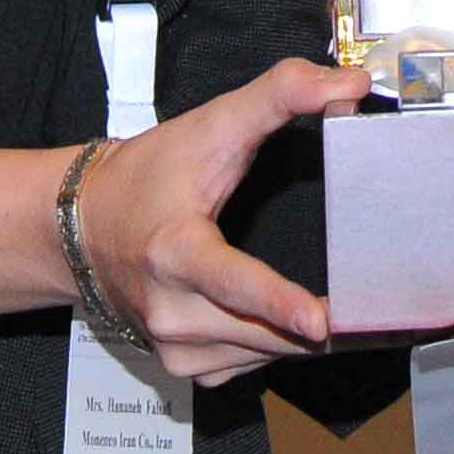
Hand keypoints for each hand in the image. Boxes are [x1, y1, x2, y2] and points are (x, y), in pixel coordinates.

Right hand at [69, 57, 367, 382]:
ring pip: (263, 353)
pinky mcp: (181, 367)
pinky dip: (273, 345)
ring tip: (327, 304)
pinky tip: (279, 318)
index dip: (277, 302)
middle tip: (368, 305)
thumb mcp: (213, 124)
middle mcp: (169, 308)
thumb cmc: (149, 174)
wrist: (85, 224)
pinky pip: (247, 366)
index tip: (319, 321)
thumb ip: (281, 94)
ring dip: (299, 336)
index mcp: (174, 251)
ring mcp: (172, 346)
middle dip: (316, 320)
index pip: (231, 282)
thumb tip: (349, 85)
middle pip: (262, 328)